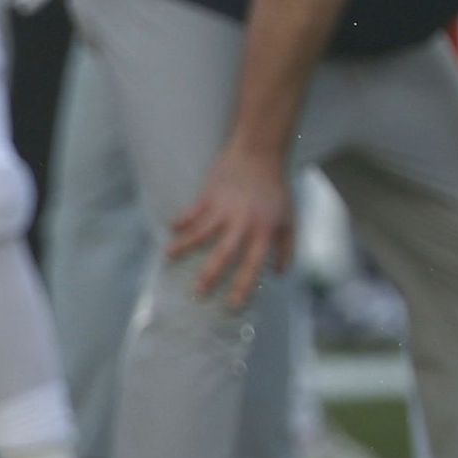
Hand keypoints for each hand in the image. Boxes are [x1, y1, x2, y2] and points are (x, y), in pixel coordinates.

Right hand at [168, 142, 292, 307]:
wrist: (259, 153)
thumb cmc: (275, 188)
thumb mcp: (289, 219)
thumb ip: (286, 247)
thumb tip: (279, 274)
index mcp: (263, 231)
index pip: (253, 265)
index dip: (243, 286)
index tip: (232, 305)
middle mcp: (242, 223)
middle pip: (224, 254)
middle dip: (210, 275)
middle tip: (197, 294)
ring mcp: (223, 208)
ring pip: (201, 232)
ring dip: (184, 246)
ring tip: (168, 257)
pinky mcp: (210, 195)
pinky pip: (192, 212)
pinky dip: (181, 221)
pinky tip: (170, 229)